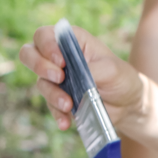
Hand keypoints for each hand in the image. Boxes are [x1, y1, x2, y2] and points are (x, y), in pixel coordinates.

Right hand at [19, 24, 144, 130]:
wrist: (128, 104)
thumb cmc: (122, 78)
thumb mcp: (111, 70)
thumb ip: (90, 69)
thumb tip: (71, 77)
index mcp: (72, 41)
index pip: (44, 35)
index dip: (46, 46)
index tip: (61, 62)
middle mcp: (60, 57)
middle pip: (29, 53)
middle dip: (39, 65)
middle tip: (58, 78)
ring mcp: (57, 79)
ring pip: (40, 82)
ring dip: (52, 94)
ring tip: (68, 105)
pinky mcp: (59, 98)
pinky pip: (49, 105)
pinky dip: (56, 114)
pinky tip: (65, 122)